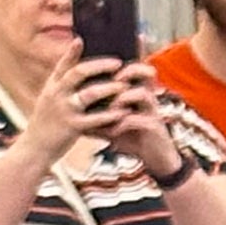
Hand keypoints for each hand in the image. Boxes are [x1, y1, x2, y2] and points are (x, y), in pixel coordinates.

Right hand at [25, 42, 125, 151]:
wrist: (34, 149)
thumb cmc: (47, 124)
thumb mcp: (49, 101)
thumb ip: (61, 87)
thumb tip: (77, 74)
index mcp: (52, 87)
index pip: (62, 65)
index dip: (71, 52)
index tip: (81, 39)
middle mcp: (56, 95)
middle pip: (78, 73)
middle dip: (99, 66)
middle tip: (118, 63)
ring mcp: (64, 110)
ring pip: (89, 94)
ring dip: (109, 88)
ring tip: (124, 85)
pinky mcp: (72, 127)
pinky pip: (95, 119)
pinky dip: (110, 115)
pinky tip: (123, 112)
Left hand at [98, 63, 184, 178]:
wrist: (155, 160)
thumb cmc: (133, 139)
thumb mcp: (112, 126)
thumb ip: (96, 117)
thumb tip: (70, 114)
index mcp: (138, 95)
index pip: (136, 70)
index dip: (123, 64)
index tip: (104, 69)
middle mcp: (148, 100)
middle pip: (147, 73)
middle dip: (128, 72)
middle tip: (113, 79)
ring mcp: (152, 113)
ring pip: (142, 93)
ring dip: (122, 98)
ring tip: (110, 108)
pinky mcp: (154, 128)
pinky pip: (138, 120)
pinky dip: (122, 124)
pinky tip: (112, 132)